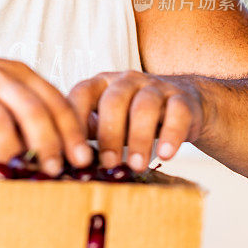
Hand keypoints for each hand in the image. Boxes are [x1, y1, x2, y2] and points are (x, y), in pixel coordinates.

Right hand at [0, 35, 92, 175]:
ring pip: (0, 123)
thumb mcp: (2, 83)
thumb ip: (27, 108)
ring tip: (15, 171)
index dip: (72, 132)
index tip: (83, 158)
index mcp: (19, 73)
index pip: (55, 101)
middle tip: (54, 170)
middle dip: (48, 145)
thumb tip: (58, 149)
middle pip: (33, 111)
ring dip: (11, 152)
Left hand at [68, 70, 205, 171]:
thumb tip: (64, 161)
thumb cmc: (133, 117)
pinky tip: (166, 155)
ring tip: (136, 166)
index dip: (75, 120)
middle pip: (114, 101)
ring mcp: (156, 87)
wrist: (183, 104)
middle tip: (108, 164)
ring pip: (145, 106)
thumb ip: (89, 133)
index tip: (73, 152)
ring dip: (139, 138)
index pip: (82, 93)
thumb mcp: (109, 120)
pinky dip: (172, 135)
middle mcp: (127, 80)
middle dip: (109, 134)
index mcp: (102, 83)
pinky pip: (178, 113)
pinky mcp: (182, 99)